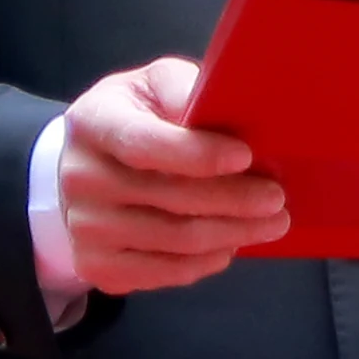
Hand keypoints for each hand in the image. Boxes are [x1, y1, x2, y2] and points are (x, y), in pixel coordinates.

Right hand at [53, 59, 288, 297]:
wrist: (84, 167)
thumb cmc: (134, 119)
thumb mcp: (153, 86)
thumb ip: (184, 91)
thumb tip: (227, 109)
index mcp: (92, 122)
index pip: (144, 144)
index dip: (197, 154)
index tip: (246, 156)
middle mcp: (80, 178)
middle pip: (169, 198)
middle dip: (234, 200)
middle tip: (277, 198)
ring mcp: (85, 228)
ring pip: (176, 241)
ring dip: (233, 234)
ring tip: (270, 223)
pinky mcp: (97, 267)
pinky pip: (166, 272)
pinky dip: (208, 261)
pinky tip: (230, 244)